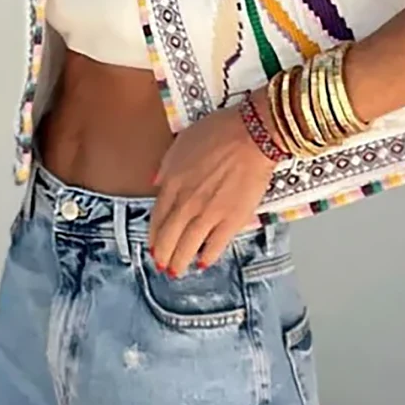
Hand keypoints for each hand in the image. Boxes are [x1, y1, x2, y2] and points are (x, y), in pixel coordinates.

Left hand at [149, 98, 274, 277]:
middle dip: (163, 255)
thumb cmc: (219, 132)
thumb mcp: (182, 142)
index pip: (157, 217)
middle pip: (169, 237)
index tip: (153, 245)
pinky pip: (216, 244)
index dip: (154, 235)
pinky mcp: (232, 219)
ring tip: (177, 271)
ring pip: (189, 246)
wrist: (251, 135)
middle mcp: (187, 202)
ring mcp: (209, 213)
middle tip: (162, 265)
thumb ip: (166, 166)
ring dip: (180, 262)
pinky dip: (208, 256)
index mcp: (173, 183)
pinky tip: (204, 262)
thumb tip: (156, 183)